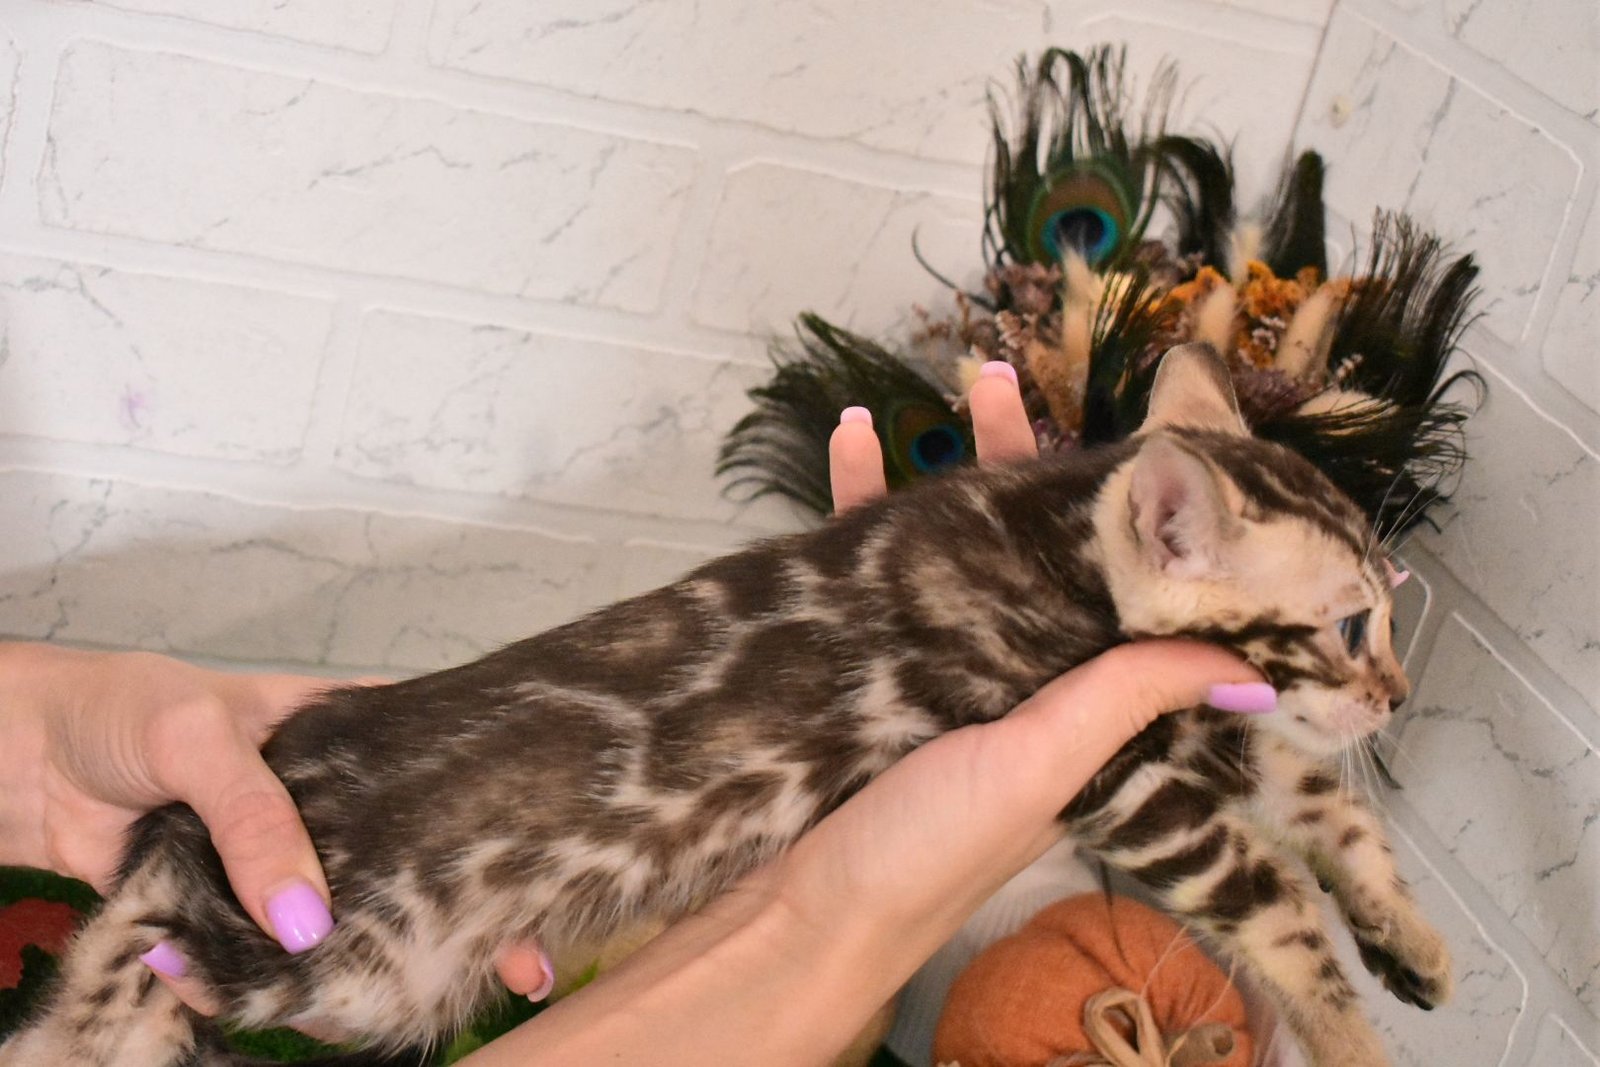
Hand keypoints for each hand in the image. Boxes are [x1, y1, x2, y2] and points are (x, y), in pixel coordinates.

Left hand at [0, 645, 554, 1021]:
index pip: (441, 772)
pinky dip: (284, 989)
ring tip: (414, 998)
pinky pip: (270, 960)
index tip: (549, 860)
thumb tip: (309, 917)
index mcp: (350, 740)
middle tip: (520, 958)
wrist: (22, 760)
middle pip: (412, 862)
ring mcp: (284, 864)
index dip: (499, 811)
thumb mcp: (201, 737)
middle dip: (464, 912)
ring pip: (350, 920)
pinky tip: (309, 1008)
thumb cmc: (122, 711)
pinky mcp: (234, 914)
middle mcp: (333, 807)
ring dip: (377, 965)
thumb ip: (256, 819)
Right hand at [460, 362, 1267, 1064]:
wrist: (797, 908)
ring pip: (951, 536)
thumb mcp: (1041, 766)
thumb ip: (1127, 703)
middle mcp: (1006, 669)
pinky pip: (861, 558)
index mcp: (1069, 702)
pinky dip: (857, 494)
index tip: (1143, 445)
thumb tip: (1252, 668)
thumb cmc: (930, 847)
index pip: (1115, 594)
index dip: (1130, 523)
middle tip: (1022, 384)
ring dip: (952, 461)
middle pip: (1030, 544)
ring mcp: (928, 655)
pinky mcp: (856, 651)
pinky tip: (850, 436)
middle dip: (1031, 463)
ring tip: (965, 382)